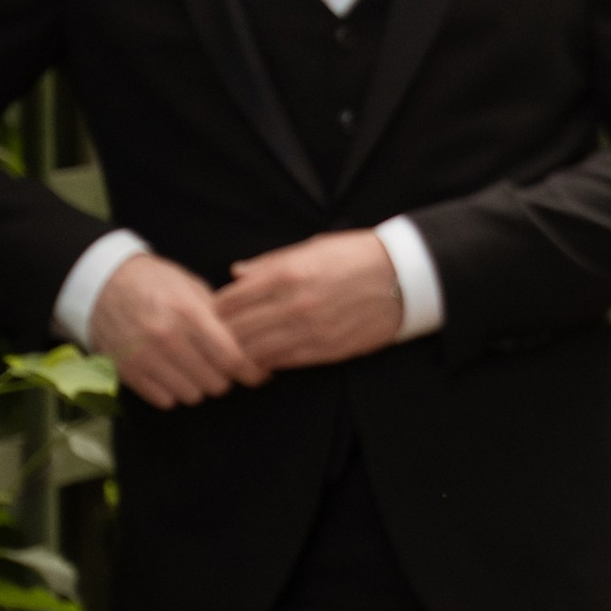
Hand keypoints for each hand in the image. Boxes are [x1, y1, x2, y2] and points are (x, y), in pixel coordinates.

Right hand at [89, 252, 257, 409]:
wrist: (102, 282)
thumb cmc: (155, 282)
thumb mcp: (192, 288)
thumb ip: (220, 318)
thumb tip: (251, 347)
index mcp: (188, 313)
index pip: (231, 359)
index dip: (251, 371)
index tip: (258, 374)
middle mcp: (167, 338)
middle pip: (215, 383)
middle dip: (224, 378)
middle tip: (221, 367)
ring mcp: (144, 357)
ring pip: (192, 396)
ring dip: (198, 386)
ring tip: (195, 369)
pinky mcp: (126, 372)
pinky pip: (164, 401)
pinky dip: (173, 392)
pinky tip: (172, 374)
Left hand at [219, 229, 405, 376]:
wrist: (404, 277)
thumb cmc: (356, 255)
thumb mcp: (310, 248)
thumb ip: (269, 263)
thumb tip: (236, 274)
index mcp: (286, 274)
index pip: (230, 301)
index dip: (212, 311)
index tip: (207, 315)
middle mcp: (294, 304)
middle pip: (237, 331)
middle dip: (219, 337)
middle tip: (210, 341)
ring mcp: (310, 330)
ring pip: (256, 352)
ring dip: (240, 355)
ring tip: (231, 354)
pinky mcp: (327, 350)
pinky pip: (283, 362)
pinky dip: (266, 362)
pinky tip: (260, 360)